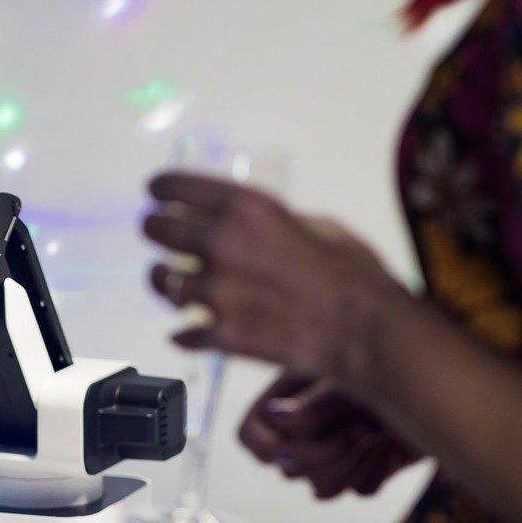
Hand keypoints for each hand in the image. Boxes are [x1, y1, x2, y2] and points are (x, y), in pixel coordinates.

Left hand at [141, 172, 405, 382]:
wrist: (366, 332)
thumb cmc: (353, 274)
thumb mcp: (317, 225)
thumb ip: (272, 222)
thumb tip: (251, 225)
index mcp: (247, 209)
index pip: (179, 188)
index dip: (161, 189)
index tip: (155, 193)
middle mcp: (222, 244)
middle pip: (158, 230)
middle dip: (155, 229)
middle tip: (157, 232)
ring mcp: (217, 292)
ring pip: (162, 281)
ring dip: (165, 280)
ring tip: (172, 282)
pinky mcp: (219, 334)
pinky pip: (183, 331)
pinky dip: (186, 331)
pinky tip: (190, 329)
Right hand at [238, 372, 422, 499]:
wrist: (449, 387)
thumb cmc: (403, 366)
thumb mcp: (354, 377)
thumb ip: (315, 402)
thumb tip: (277, 416)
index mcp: (294, 391)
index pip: (252, 433)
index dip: (267, 447)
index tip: (292, 445)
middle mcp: (311, 423)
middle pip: (289, 468)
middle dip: (326, 454)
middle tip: (359, 428)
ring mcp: (339, 448)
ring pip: (322, 487)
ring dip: (354, 464)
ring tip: (377, 435)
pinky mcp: (368, 466)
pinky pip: (358, 489)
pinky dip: (377, 471)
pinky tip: (391, 448)